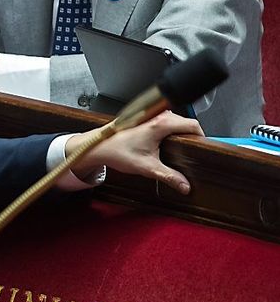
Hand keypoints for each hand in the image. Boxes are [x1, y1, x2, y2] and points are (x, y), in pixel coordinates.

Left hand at [68, 112, 203, 193]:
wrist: (99, 147)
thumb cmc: (118, 152)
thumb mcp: (147, 167)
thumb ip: (169, 177)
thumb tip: (185, 186)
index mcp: (160, 124)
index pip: (193, 124)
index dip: (201, 136)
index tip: (202, 147)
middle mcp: (156, 116)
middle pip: (185, 122)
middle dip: (191, 136)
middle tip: (191, 151)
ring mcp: (150, 115)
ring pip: (175, 120)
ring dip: (179, 132)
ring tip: (179, 147)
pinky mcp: (145, 118)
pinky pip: (165, 120)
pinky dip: (170, 130)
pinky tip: (166, 142)